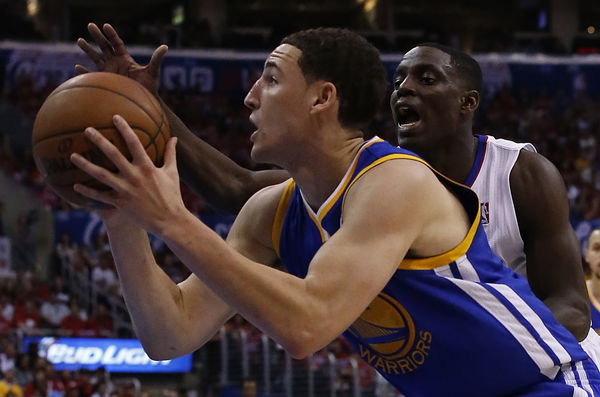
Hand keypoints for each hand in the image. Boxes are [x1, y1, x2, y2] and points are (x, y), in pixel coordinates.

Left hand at [70, 115, 184, 236]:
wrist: (169, 220)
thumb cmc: (172, 195)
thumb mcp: (172, 172)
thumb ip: (171, 154)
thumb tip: (174, 138)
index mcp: (148, 167)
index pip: (134, 143)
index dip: (124, 128)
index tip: (115, 117)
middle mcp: (135, 176)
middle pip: (113, 155)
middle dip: (99, 141)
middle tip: (87, 130)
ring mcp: (126, 190)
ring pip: (101, 175)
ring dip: (85, 165)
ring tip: (72, 156)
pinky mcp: (121, 203)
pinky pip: (100, 196)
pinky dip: (87, 191)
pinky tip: (75, 185)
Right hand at [76, 23, 167, 93]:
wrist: (142, 101)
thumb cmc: (148, 86)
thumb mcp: (152, 72)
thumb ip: (156, 59)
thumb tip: (165, 47)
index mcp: (125, 58)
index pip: (116, 43)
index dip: (111, 34)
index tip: (105, 26)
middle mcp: (115, 62)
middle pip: (104, 46)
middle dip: (97, 36)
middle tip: (90, 25)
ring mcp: (108, 71)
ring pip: (96, 57)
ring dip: (88, 49)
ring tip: (79, 40)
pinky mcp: (104, 81)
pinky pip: (92, 75)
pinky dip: (84, 72)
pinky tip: (77, 67)